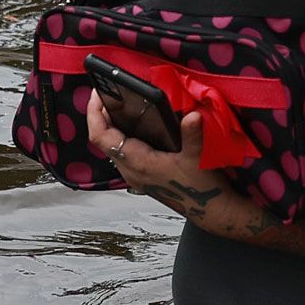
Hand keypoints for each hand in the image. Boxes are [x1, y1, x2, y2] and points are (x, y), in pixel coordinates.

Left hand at [84, 91, 214, 202]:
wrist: (210, 210)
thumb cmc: (200, 189)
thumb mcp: (196, 158)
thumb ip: (192, 135)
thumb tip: (192, 116)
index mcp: (137, 163)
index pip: (102, 138)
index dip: (94, 115)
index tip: (96, 95)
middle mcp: (131, 170)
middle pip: (102, 140)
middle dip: (100, 115)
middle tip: (105, 94)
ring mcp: (134, 174)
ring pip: (111, 146)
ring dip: (109, 126)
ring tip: (114, 105)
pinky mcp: (141, 175)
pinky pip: (121, 152)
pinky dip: (120, 135)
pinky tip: (130, 126)